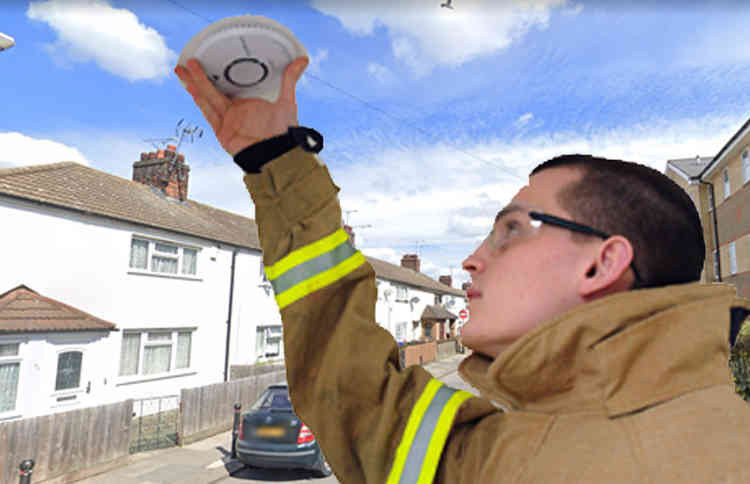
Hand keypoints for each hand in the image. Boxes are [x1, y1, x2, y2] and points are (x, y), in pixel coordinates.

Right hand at [174, 56, 308, 155]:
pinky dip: (200, 102)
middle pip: (212, 91)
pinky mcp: (223, 132)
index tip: (205, 62)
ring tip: (182, 71)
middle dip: (198, 77)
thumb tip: (303, 59)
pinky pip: (209, 114)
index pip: (226, 87)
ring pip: (207, 99)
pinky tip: (192, 90)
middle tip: (188, 61)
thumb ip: (290, 80)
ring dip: (194, 85)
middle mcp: (234, 112)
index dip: (215, 76)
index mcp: (246, 105)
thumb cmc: (283, 132)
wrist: (279, 154)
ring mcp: (227, 122)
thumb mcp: (286, 101)